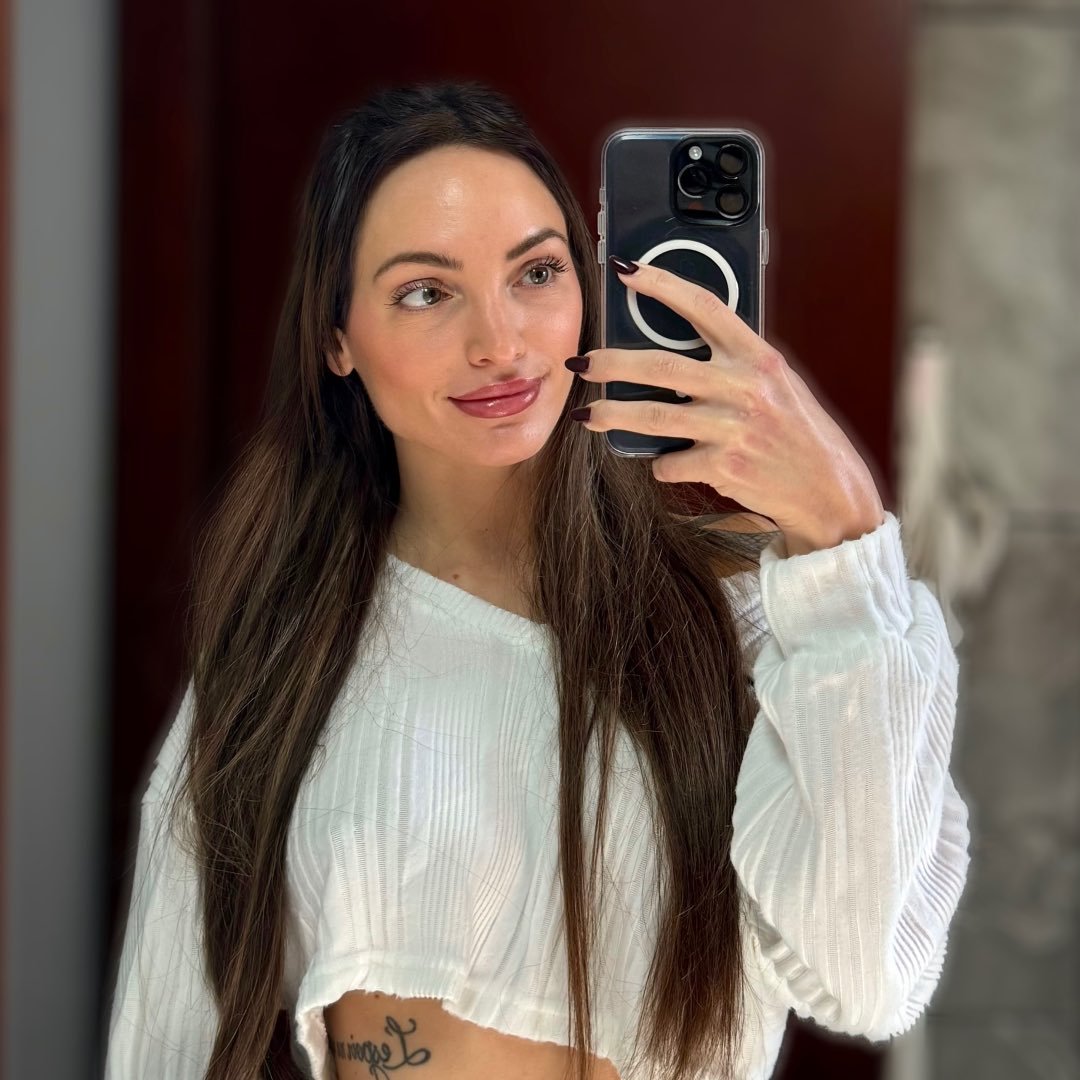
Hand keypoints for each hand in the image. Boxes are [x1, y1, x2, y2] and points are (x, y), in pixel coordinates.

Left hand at [566, 257, 885, 555]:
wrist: (828, 490)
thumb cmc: (797, 434)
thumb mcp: (776, 386)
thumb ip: (734, 364)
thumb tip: (676, 351)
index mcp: (758, 357)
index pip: (704, 306)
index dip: (661, 284)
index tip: (625, 270)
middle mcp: (745, 387)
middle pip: (660, 366)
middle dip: (611, 363)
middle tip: (581, 362)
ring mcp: (733, 427)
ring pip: (652, 416)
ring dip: (611, 415)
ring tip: (587, 415)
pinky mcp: (724, 467)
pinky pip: (670, 463)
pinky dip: (662, 465)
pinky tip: (667, 464)